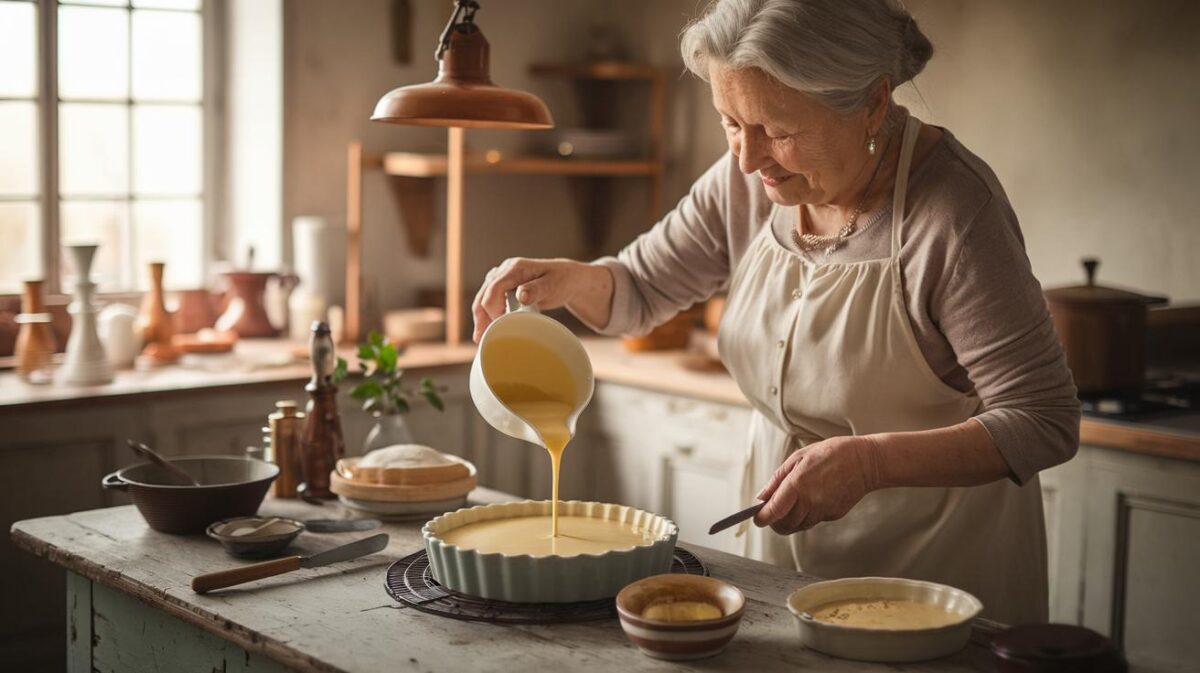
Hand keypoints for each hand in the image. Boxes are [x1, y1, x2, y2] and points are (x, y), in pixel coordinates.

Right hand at [472, 257, 586, 342]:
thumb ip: (537, 289)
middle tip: (482, 340)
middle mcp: (504, 271)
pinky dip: (486, 316)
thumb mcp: (553, 285)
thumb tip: (521, 296)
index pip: (494, 288)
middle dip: (481, 318)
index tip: (501, 325)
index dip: (493, 308)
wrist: (566, 278)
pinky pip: (489, 301)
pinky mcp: (503, 287)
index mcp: (515, 268)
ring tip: (480, 340)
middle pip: (484, 295)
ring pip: (483, 299)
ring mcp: (502, 279)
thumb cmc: (562, 280)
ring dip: (481, 319)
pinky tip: (485, 331)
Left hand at [752, 435, 880, 534]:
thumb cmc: (831, 454)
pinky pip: (813, 521)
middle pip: (783, 525)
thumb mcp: (799, 458)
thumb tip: (761, 497)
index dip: (761, 518)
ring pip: (798, 526)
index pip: (773, 512)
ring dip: (789, 520)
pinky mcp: (833, 515)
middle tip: (772, 511)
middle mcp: (810, 502)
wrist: (865, 462)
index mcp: (797, 485)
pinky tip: (811, 499)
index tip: (757, 518)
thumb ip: (777, 479)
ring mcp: (823, 511)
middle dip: (774, 521)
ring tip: (791, 503)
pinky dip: (806, 515)